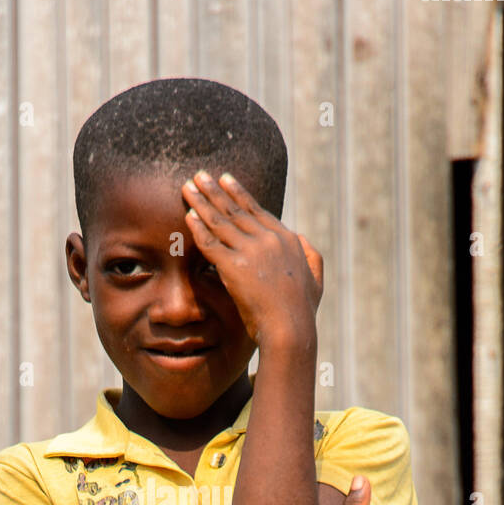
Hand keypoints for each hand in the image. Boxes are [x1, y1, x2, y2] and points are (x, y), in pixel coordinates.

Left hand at [181, 169, 323, 348]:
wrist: (291, 328)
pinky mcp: (235, 266)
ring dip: (201, 201)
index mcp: (287, 240)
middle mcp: (269, 239)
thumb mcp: (316, 279)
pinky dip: (198, 228)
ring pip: (220, 221)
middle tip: (199, 175)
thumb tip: (302, 239)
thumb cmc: (302, 310)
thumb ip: (310, 256)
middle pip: (235, 210)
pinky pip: (211, 242)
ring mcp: (251, 251)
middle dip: (215, 190)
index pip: (257, 211)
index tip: (225, 180)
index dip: (238, 194)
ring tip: (187, 187)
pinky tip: (188, 215)